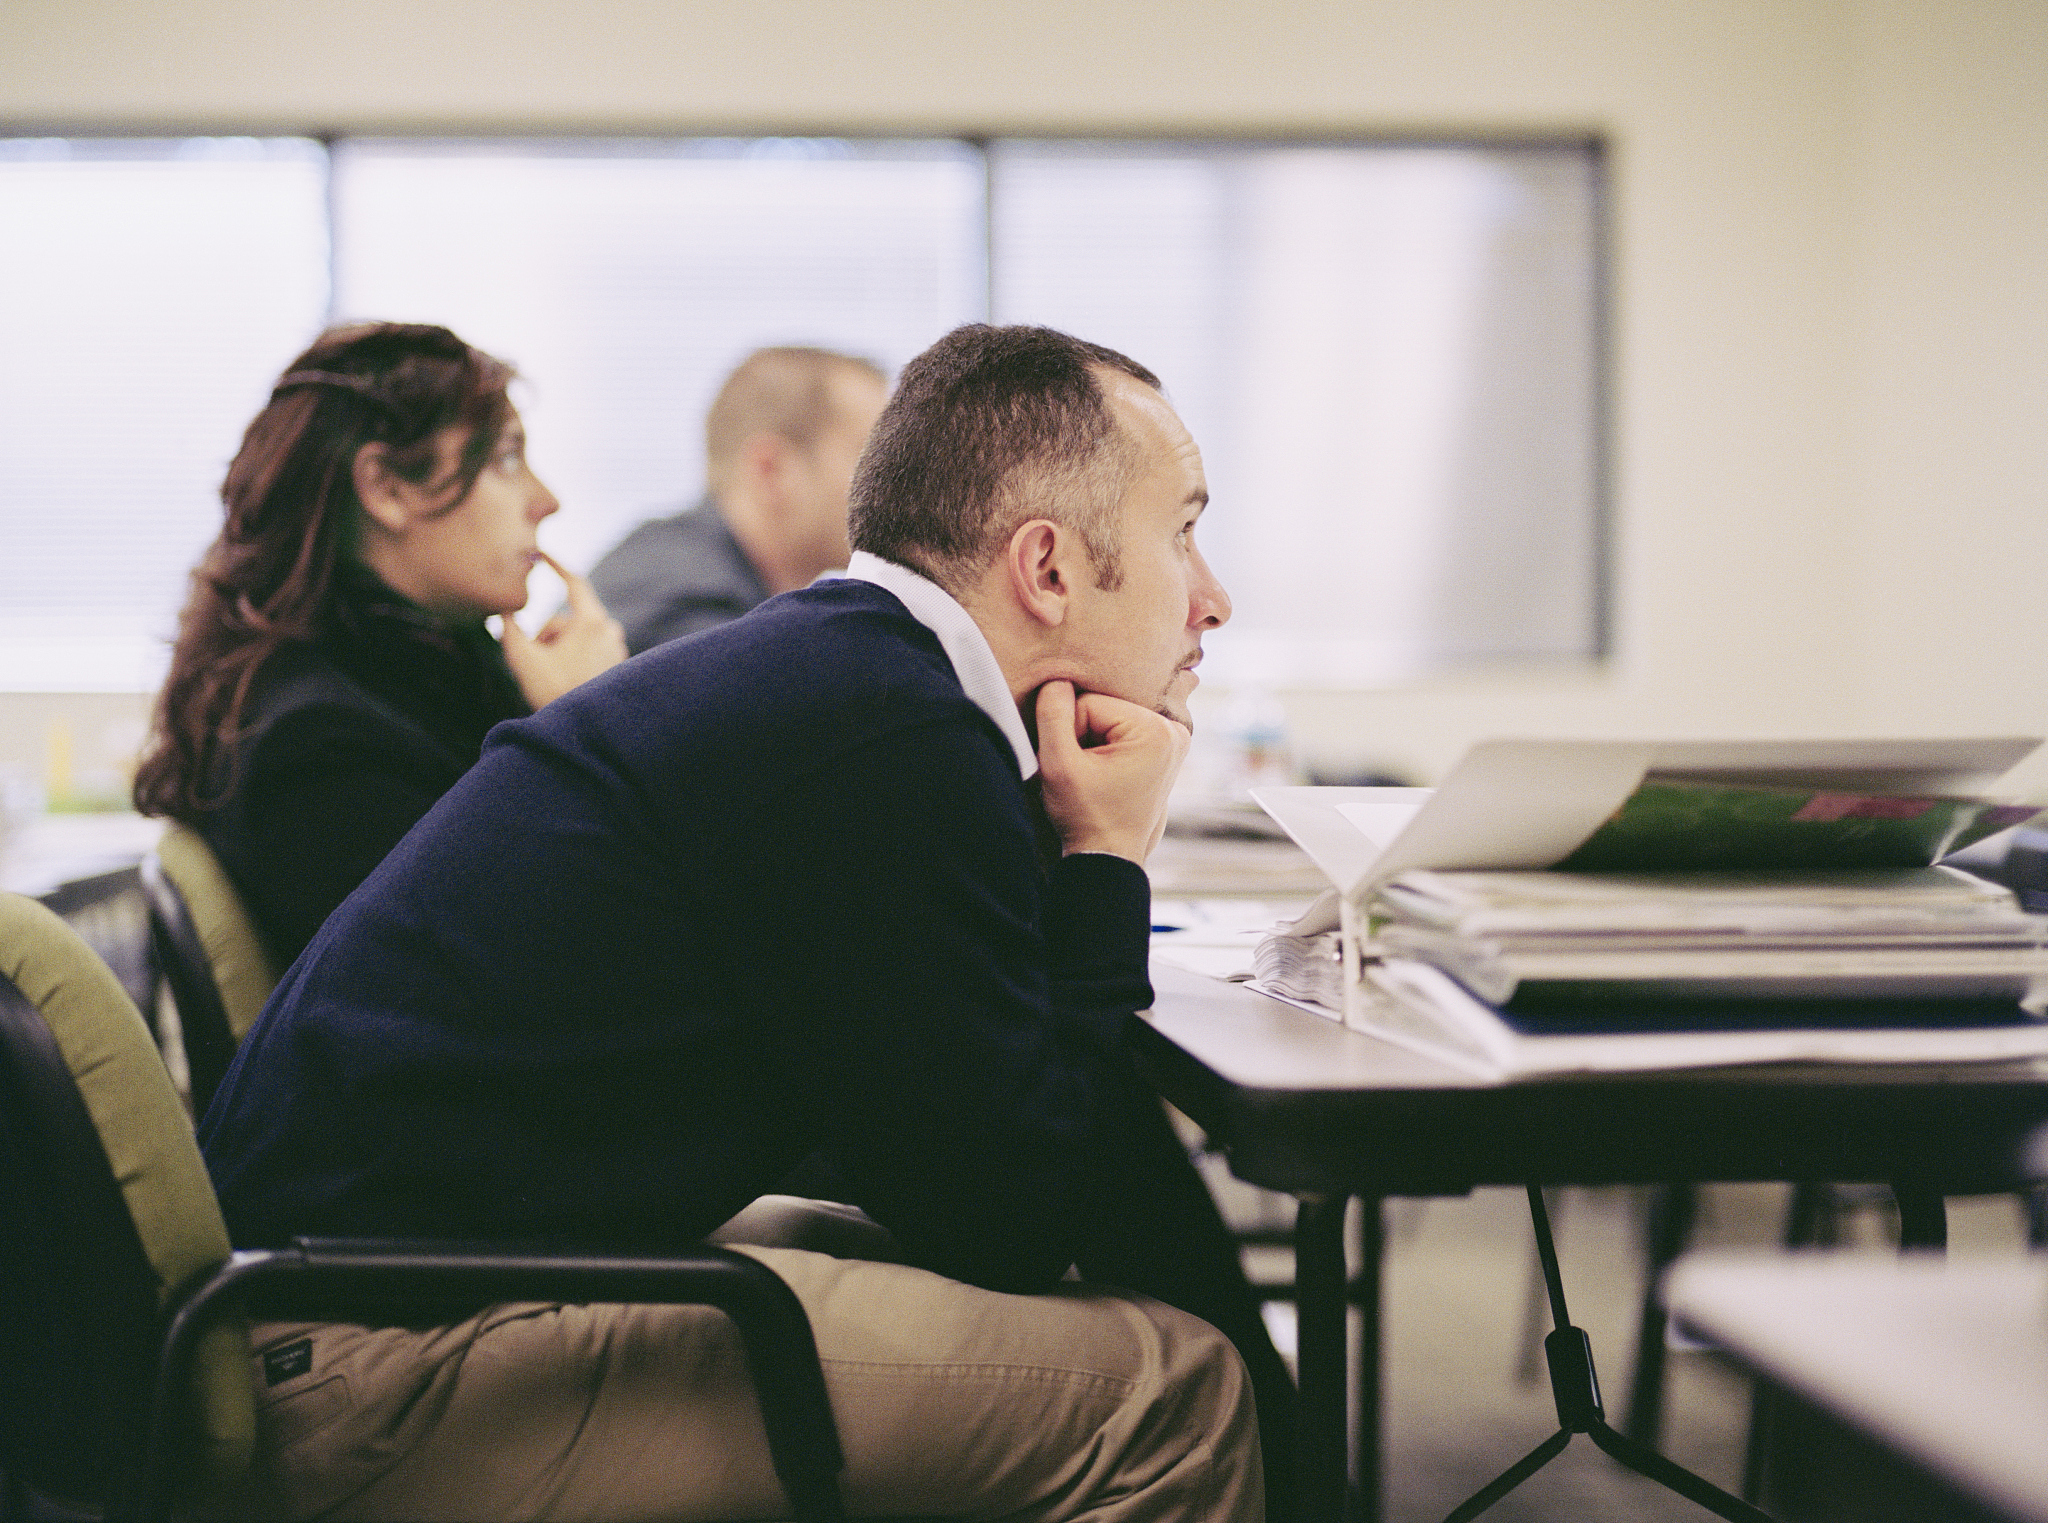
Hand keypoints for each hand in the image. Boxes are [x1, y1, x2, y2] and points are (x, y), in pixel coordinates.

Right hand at [498, 552, 628, 707]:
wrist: (585, 729)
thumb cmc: (553, 691)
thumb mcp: (522, 657)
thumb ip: (509, 627)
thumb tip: (504, 607)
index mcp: (591, 622)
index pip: (574, 582)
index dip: (556, 565)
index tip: (542, 553)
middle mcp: (610, 630)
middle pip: (566, 619)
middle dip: (546, 635)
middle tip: (537, 661)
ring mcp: (616, 647)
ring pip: (576, 637)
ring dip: (558, 649)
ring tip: (552, 675)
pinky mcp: (617, 663)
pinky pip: (587, 651)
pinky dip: (572, 659)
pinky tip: (567, 681)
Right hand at [1035, 680, 1189, 863]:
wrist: (1108, 857)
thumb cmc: (1086, 817)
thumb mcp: (1059, 765)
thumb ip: (1052, 714)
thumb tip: (1057, 680)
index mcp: (1156, 731)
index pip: (1089, 703)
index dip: (1070, 733)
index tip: (1077, 768)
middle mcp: (1173, 730)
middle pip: (1104, 707)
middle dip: (1084, 735)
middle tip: (1086, 773)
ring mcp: (1174, 739)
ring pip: (1110, 718)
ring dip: (1094, 740)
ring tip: (1097, 776)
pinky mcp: (1166, 748)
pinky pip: (1123, 729)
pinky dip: (1108, 745)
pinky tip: (1107, 772)